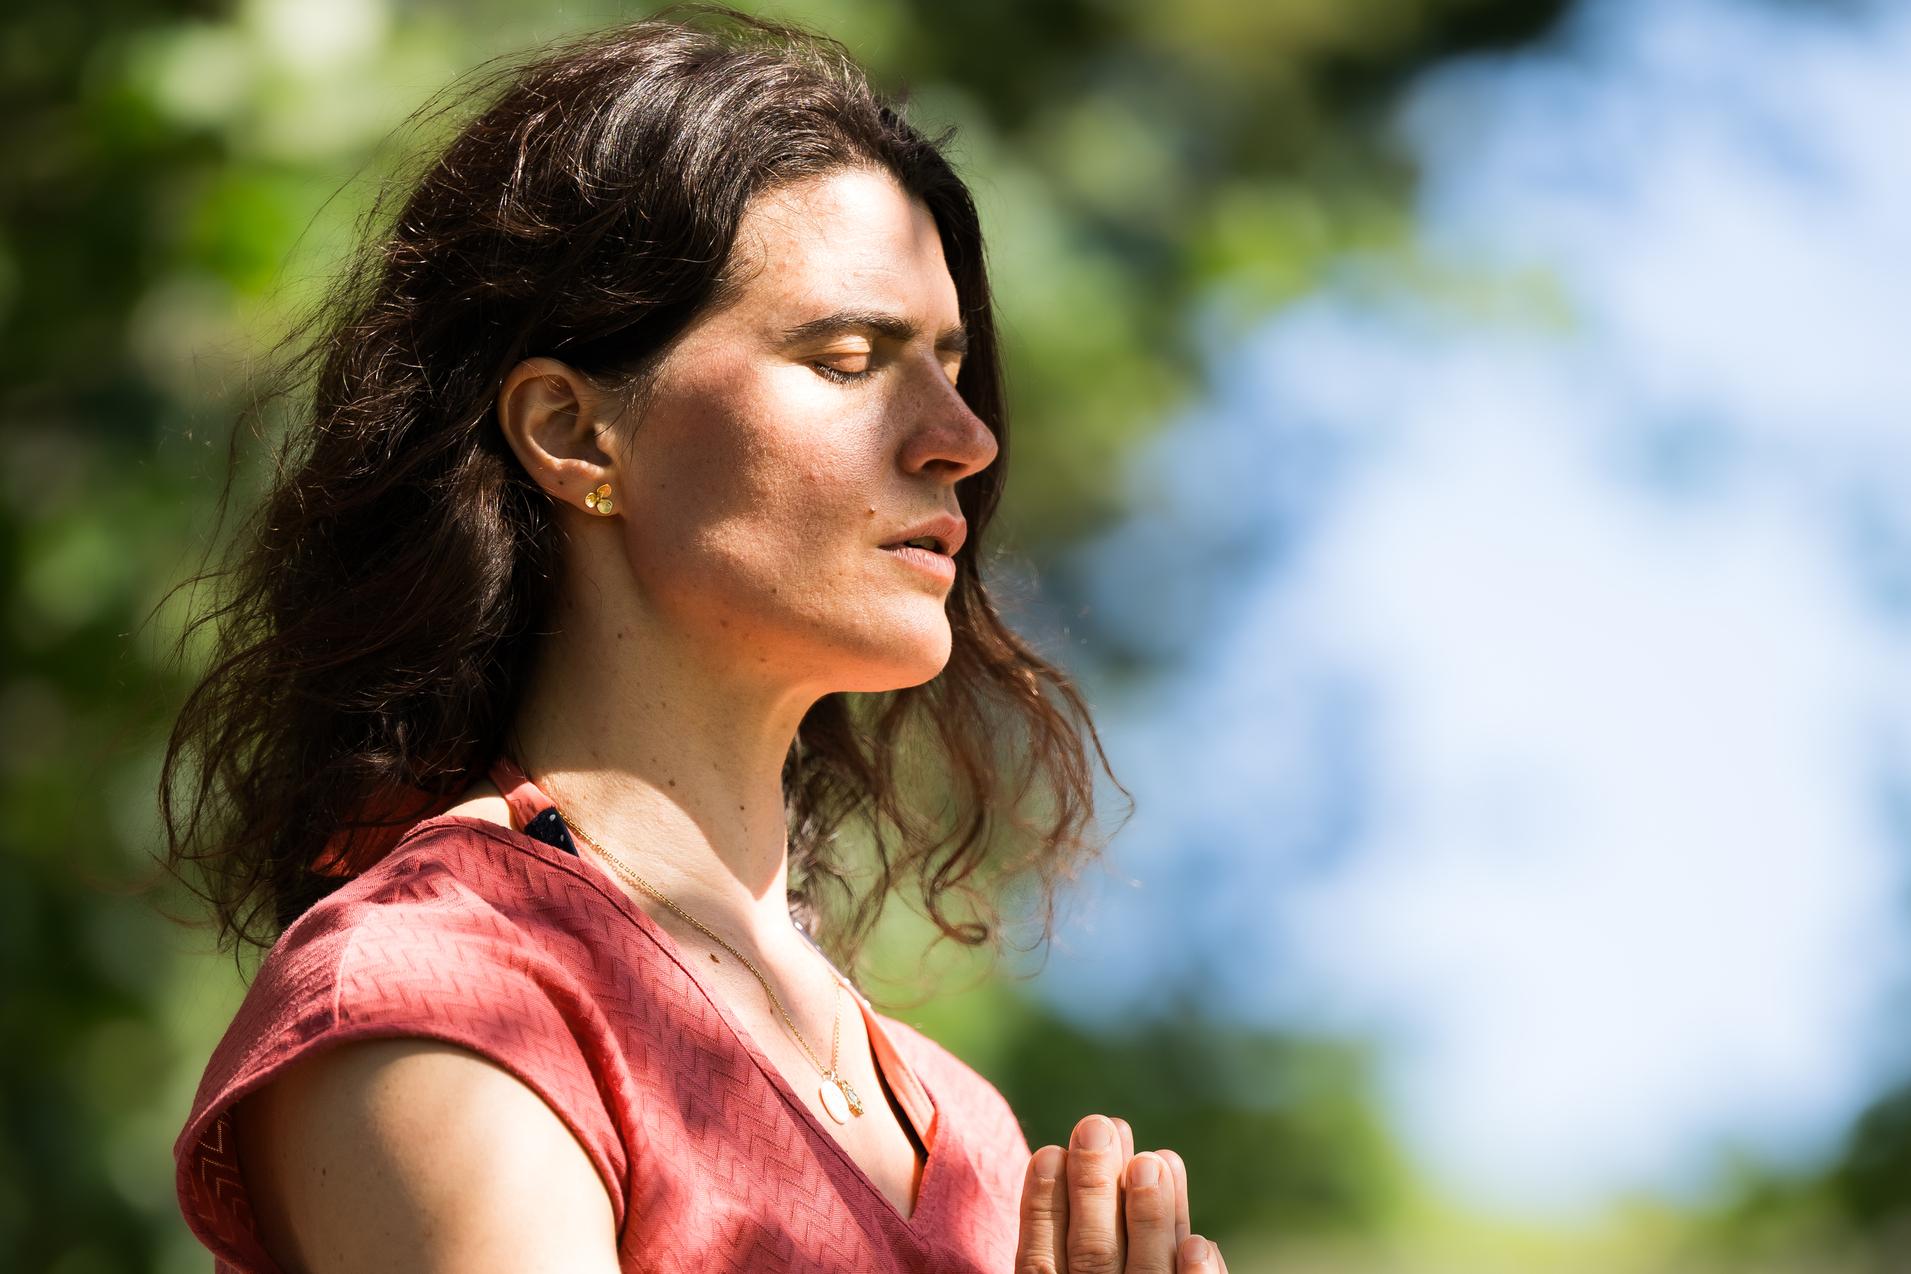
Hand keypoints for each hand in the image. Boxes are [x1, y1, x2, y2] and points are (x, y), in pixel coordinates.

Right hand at [1015, 1112, 1228, 1272]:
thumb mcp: (1060, 1272)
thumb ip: (1051, 1244)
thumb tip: (1051, 1158)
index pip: (1040, 1261)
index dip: (1043, 1207)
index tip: (1049, 1152)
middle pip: (1093, 1255)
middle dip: (1094, 1188)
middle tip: (1096, 1126)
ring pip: (1145, 1272)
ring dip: (1148, 1217)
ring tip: (1150, 1161)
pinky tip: (1200, 1243)